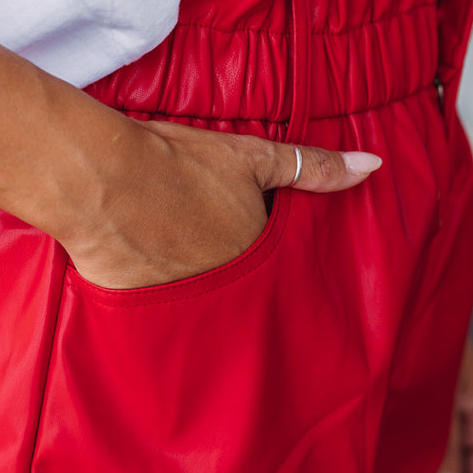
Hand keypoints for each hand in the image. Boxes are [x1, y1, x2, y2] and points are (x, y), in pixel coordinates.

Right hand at [61, 116, 380, 289]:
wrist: (100, 178)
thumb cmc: (175, 162)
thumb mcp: (251, 156)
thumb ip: (313, 167)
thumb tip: (372, 165)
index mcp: (257, 254)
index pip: (271, 267)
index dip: (255, 249)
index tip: (235, 235)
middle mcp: (226, 289)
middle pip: (237, 290)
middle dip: (227, 278)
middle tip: (199, 247)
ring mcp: (183, 304)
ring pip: (199, 305)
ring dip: (191, 291)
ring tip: (169, 260)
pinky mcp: (140, 312)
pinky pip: (156, 316)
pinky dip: (152, 300)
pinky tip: (140, 276)